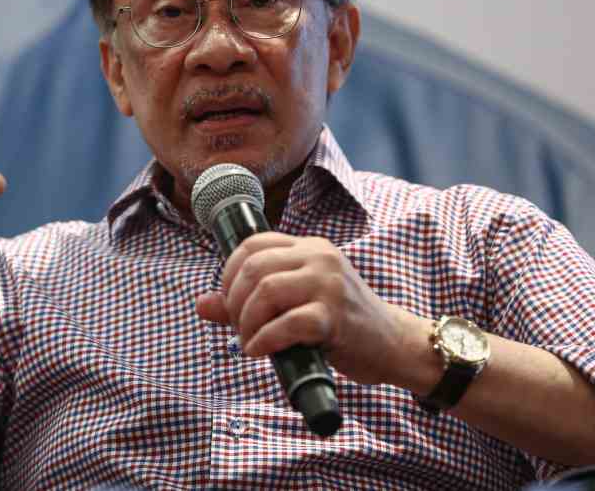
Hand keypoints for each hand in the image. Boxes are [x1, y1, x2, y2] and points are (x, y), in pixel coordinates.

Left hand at [196, 232, 408, 384]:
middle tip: (240, 327)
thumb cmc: (341, 323)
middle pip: (253, 267)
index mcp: (309, 247)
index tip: (231, 302)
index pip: (253, 244)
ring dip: (247, 322)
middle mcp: (319, 257)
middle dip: (234, 302)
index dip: (229, 274)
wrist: (392, 343)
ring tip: (250, 341)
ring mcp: (329, 284)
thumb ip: (250, 301)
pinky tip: (260, 351)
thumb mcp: (297, 302)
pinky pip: (287, 323)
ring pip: (265, 291)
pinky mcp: (335, 316)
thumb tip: (201, 304)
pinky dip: (264, 340)